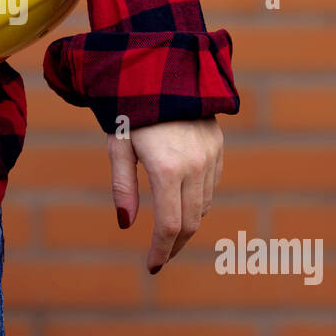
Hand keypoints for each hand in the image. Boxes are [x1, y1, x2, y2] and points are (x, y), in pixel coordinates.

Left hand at [107, 117, 223, 273]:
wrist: (162, 68)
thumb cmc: (129, 108)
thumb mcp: (118, 146)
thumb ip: (122, 187)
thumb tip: (126, 225)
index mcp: (167, 169)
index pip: (169, 225)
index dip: (160, 251)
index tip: (151, 267)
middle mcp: (195, 166)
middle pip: (191, 223)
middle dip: (174, 245)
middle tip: (159, 258)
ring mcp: (210, 156)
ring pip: (204, 206)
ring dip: (187, 223)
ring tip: (167, 232)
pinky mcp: (218, 146)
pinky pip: (211, 185)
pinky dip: (198, 201)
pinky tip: (181, 201)